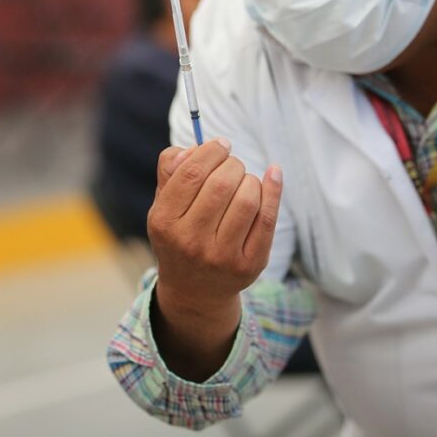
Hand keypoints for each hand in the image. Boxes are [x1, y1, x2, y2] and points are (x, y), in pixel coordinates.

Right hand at [147, 139, 281, 379]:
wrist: (194, 291)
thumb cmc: (179, 233)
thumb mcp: (163, 205)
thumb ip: (170, 169)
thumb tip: (197, 147)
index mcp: (164, 222)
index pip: (192, 173)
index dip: (211, 151)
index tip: (221, 145)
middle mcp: (191, 241)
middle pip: (221, 183)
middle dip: (232, 164)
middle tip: (232, 165)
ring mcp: (222, 256)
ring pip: (247, 199)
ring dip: (250, 179)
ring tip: (243, 182)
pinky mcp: (249, 264)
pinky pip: (268, 219)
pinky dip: (273, 189)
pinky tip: (273, 174)